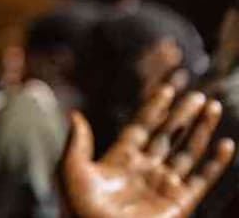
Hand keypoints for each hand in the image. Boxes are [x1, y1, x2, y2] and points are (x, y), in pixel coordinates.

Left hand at [60, 86, 234, 217]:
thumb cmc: (78, 207)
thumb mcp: (72, 169)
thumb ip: (78, 142)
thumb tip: (75, 114)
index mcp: (119, 159)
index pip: (141, 127)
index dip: (154, 109)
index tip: (167, 89)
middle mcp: (144, 170)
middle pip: (168, 136)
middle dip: (182, 116)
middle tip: (197, 95)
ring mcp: (162, 185)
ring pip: (187, 152)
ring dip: (201, 130)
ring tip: (212, 106)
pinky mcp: (179, 203)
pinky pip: (202, 179)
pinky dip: (215, 162)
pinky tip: (226, 143)